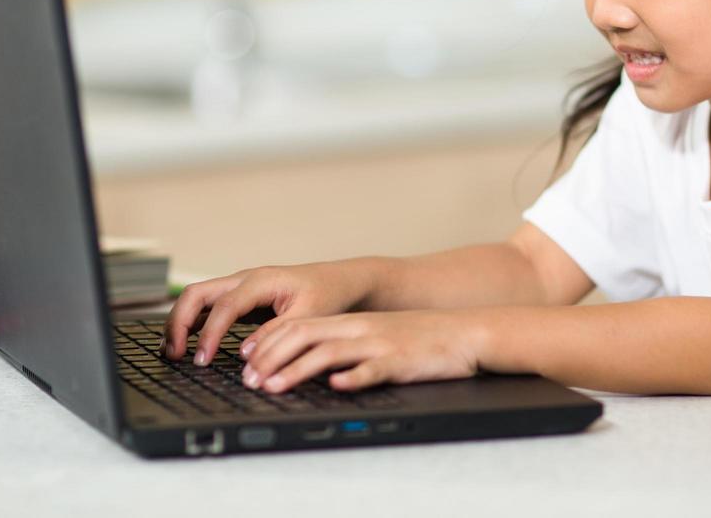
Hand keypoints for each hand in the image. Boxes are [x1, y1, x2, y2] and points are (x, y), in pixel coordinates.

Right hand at [161, 260, 377, 365]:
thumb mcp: (309, 317)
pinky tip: (187, 345)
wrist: (340, 282)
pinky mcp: (241, 298)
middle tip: (174, 354)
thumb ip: (278, 335)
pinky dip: (193, 323)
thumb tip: (247, 354)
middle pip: (197, 294)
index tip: (202, 360)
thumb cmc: (327, 295)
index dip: (210, 334)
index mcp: (261, 281)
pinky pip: (208, 307)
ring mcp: (240, 287)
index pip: (224, 306)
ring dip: (180, 322)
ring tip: (172, 352)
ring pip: (198, 298)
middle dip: (179, 322)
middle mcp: (245, 279)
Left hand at [238, 309, 486, 392]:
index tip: (245, 359)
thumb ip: (344, 346)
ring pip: (330, 353)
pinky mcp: (400, 361)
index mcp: (351, 322)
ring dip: (297, 370)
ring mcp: (379, 344)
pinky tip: (336, 387)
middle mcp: (359, 329)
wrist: (465, 332)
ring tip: (274, 386)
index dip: (268, 342)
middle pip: (305, 336)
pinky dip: (352, 378)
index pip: (299, 326)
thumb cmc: (419, 338)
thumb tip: (309, 365)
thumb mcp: (375, 335)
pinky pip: (373, 369)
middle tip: (249, 378)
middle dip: (271, 357)